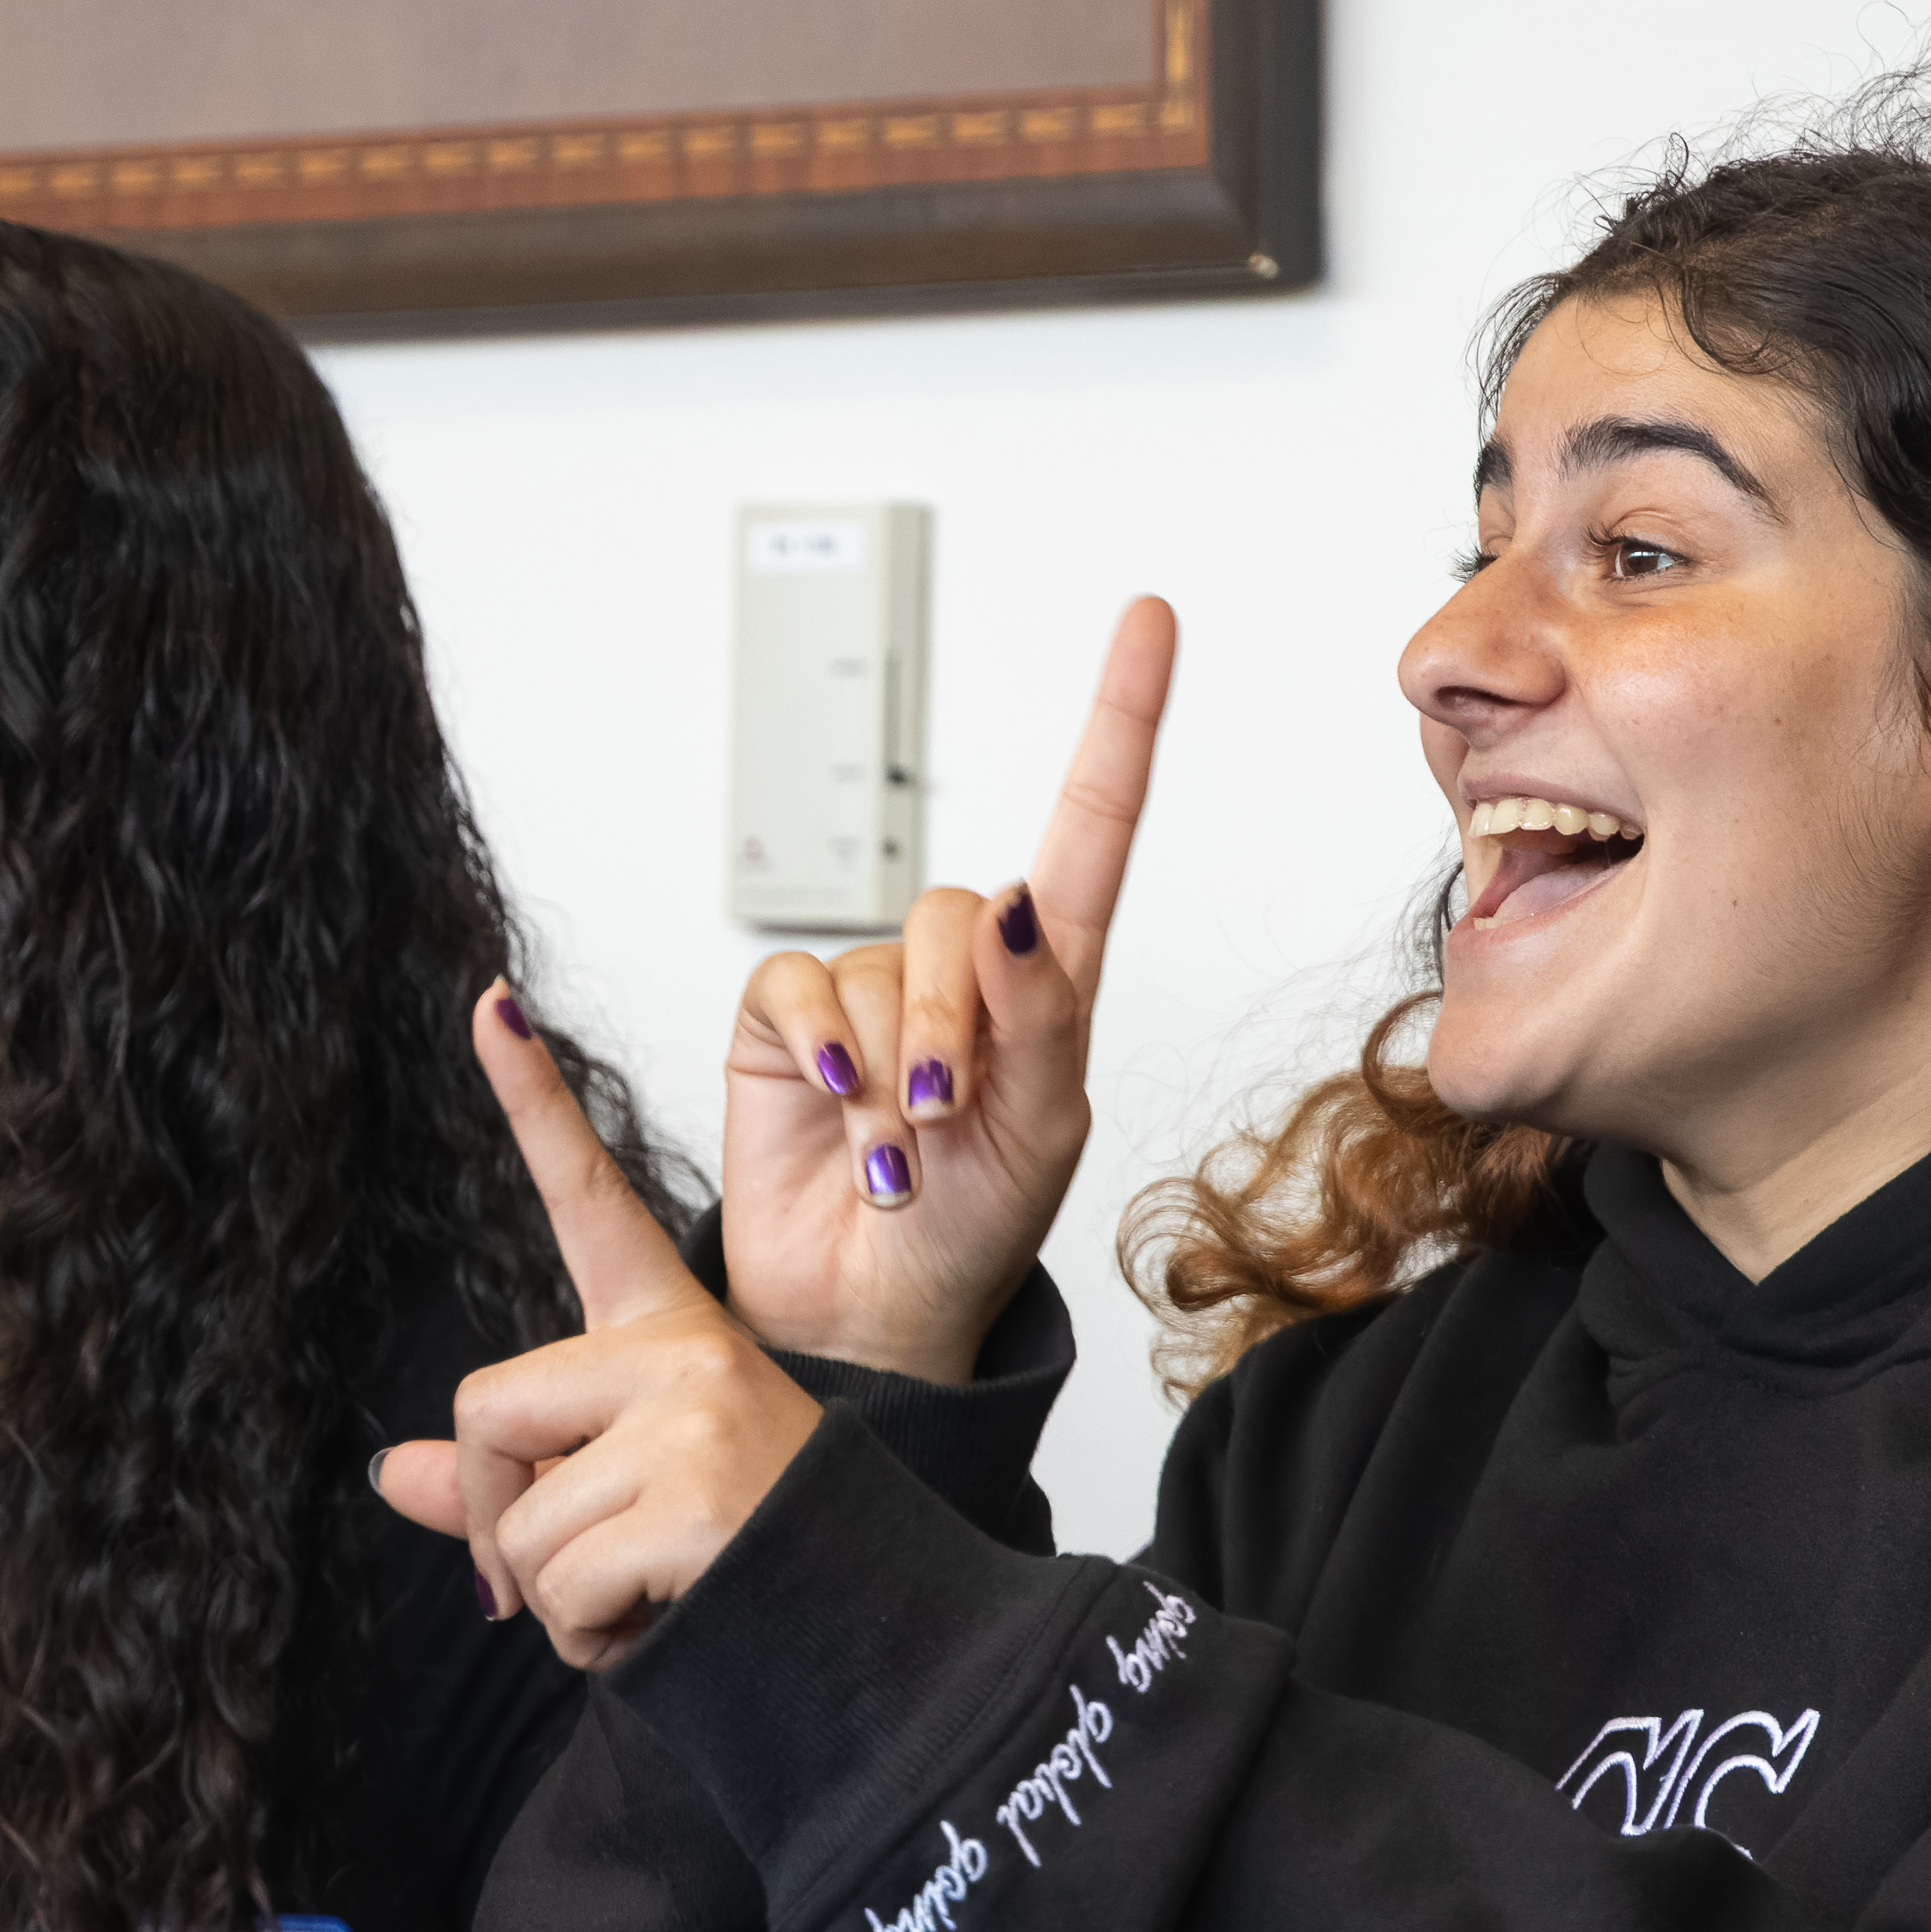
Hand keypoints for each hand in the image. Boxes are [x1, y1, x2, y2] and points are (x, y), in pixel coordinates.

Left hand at [378, 992, 824, 1670]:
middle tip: (568, 1580)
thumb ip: (503, 1482)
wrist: (867, 1640)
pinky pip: (556, 1582)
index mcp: (669, 1333)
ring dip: (554, 1602)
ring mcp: (692, 1412)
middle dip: (498, 1521)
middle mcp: (683, 1352)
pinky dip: (588, 1639)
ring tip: (643, 1602)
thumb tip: (388, 1473)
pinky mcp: (690, 1491)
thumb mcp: (616, 1505)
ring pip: (518, 1520)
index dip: (534, 1100)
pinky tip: (659, 1626)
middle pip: (487, 1407)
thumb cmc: (744, 1564)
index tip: (490, 1002)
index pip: (591, 1198)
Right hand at [713, 595, 1174, 1381]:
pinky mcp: (783, 1020)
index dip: (1117, 721)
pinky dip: (814, 1047)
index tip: (1147, 619)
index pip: (1091, 827)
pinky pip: (793, 987)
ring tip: (898, 1150)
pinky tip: (833, 1106)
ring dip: (890, 1067)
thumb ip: (1040, 1012)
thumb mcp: (1043, 1131)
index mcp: (1050, 981)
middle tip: (944, 1122)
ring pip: (876, 966)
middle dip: (953, 1022)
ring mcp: (868, 992)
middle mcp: (959, 969)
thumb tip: (1012, 899)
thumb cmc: (975, 1229)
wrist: (872, 1312)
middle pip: (957, 914)